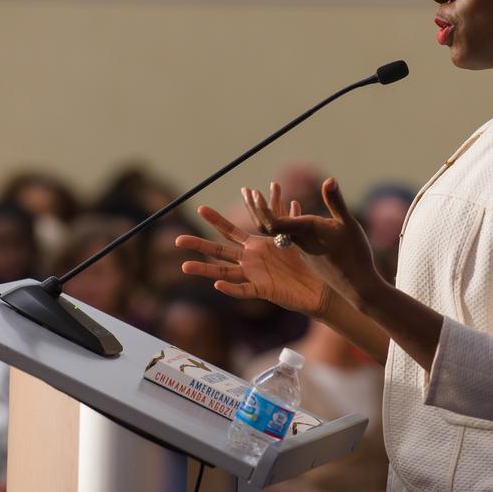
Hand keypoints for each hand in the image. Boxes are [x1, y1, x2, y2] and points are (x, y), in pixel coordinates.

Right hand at [175, 182, 336, 316]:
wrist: (316, 289)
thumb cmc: (304, 266)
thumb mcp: (296, 239)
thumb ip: (290, 222)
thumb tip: (293, 200)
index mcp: (255, 247)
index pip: (230, 231)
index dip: (216, 220)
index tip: (200, 207)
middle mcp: (249, 261)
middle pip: (219, 252)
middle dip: (198, 244)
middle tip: (176, 240)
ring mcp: (254, 277)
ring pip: (224, 273)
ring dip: (205, 270)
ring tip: (184, 266)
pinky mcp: (263, 291)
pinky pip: (244, 291)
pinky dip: (231, 289)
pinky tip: (217, 287)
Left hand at [249, 177, 382, 308]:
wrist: (357, 285)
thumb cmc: (355, 254)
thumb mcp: (348, 225)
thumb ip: (336, 202)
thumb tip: (329, 179)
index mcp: (304, 233)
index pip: (273, 222)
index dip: (261, 209)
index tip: (255, 193)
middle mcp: (298, 241)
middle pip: (268, 225)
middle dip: (256, 208)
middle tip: (247, 190)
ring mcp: (301, 248)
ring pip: (279, 228)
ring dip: (271, 210)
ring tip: (273, 188)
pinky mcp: (307, 252)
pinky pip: (291, 232)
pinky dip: (287, 216)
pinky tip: (295, 204)